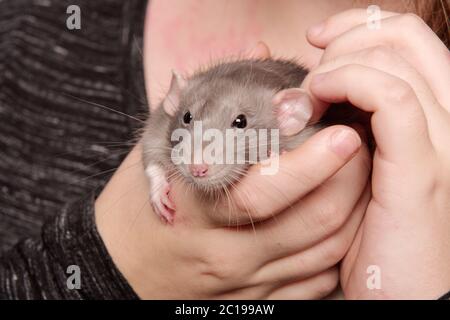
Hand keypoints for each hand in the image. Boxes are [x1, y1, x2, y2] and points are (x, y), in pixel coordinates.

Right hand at [95, 115, 369, 298]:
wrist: (117, 271)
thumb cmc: (135, 208)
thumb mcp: (155, 150)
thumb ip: (205, 102)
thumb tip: (253, 53)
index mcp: (195, 207)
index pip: (266, 188)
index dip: (313, 160)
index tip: (341, 131)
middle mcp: (223, 251)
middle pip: (312, 220)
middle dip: (351, 179)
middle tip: (360, 146)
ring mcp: (242, 283)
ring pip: (324, 253)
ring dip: (354, 210)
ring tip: (360, 175)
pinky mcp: (254, 302)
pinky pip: (316, 283)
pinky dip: (339, 249)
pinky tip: (342, 219)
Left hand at [304, 9, 449, 298]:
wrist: (404, 293)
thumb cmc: (377, 234)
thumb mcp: (363, 170)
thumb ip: (353, 128)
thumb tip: (314, 95)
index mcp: (437, 115)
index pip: (409, 39)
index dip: (360, 27)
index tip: (317, 41)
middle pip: (404, 36)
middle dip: (345, 38)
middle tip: (309, 69)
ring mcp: (444, 139)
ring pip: (395, 58)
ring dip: (338, 64)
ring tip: (306, 96)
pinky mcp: (423, 167)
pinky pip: (389, 97)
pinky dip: (347, 83)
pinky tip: (317, 99)